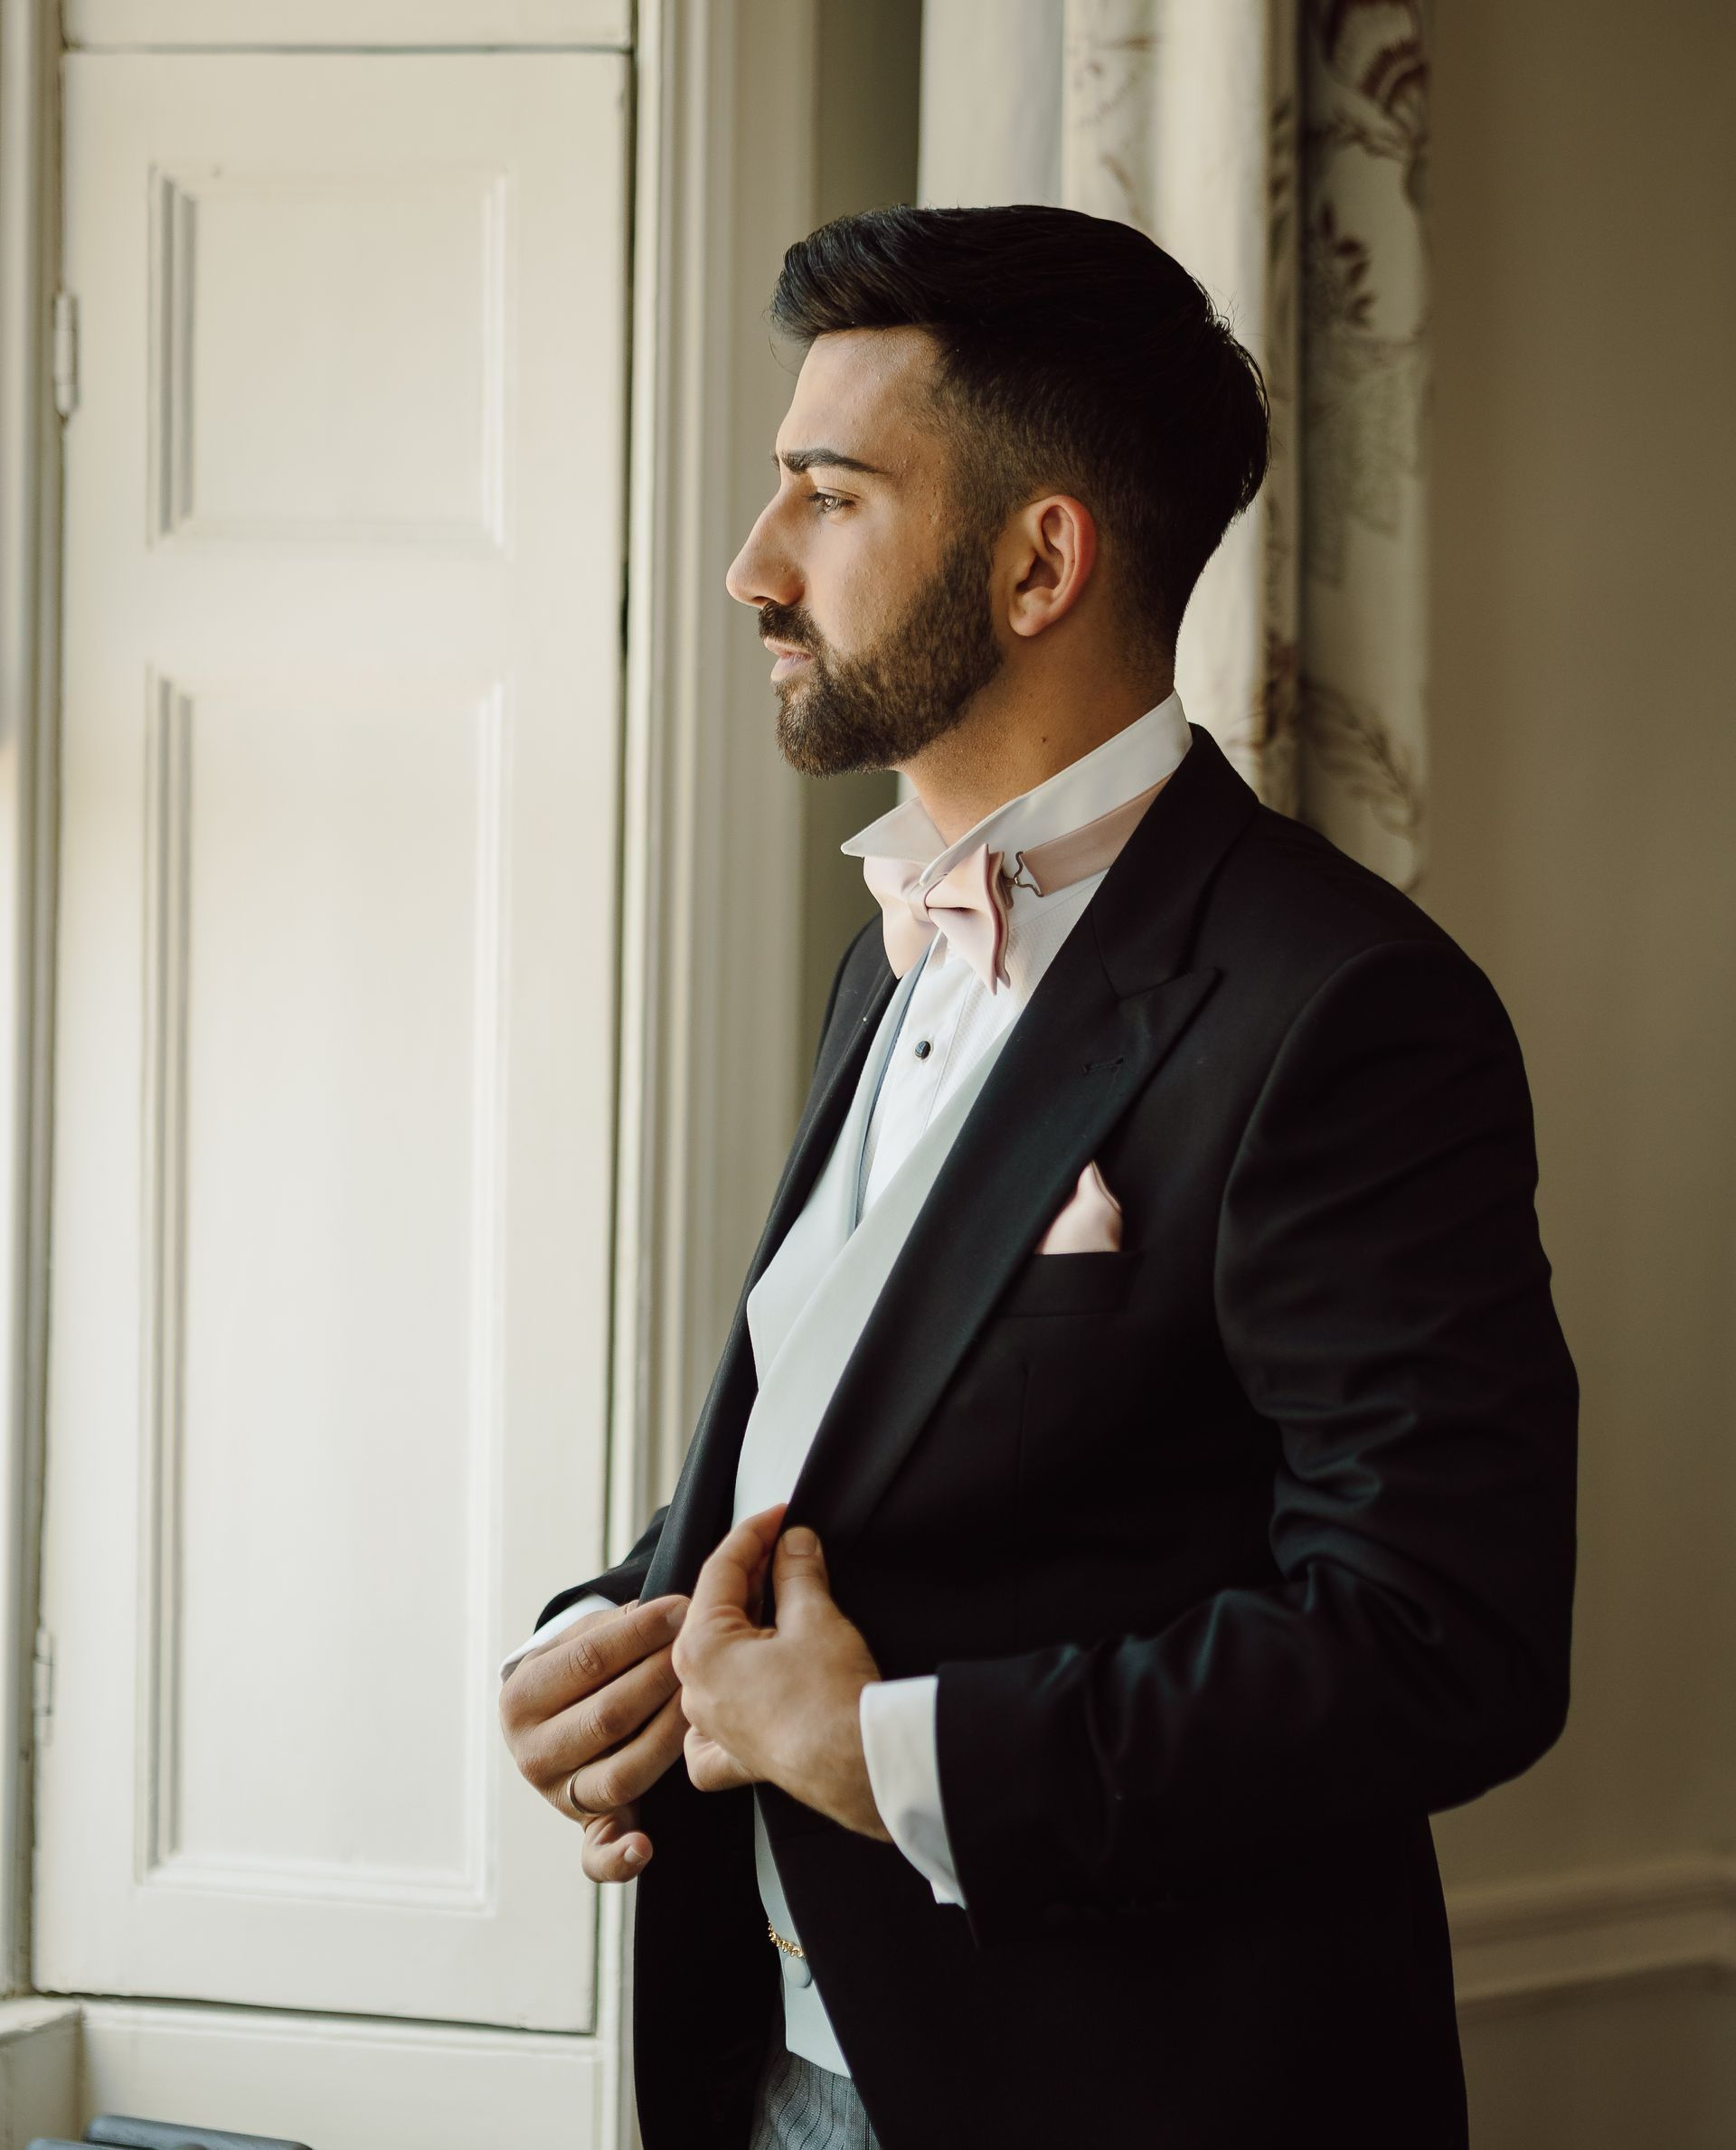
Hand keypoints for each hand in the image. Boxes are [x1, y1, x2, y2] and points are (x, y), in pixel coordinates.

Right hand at [498, 1594, 689, 1881]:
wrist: (558, 1718)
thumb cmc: (581, 1669)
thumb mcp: (579, 1640)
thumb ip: (615, 1626)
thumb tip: (675, 1611)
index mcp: (521, 1699)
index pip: (588, 1660)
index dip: (641, 1633)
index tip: (684, 1608)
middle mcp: (531, 1754)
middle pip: (608, 1716)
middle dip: (662, 1678)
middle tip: (703, 1651)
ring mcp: (559, 1797)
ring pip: (621, 1775)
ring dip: (667, 1737)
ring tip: (703, 1703)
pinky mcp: (586, 1831)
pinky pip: (596, 1856)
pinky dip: (617, 1857)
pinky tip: (643, 1847)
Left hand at [673, 1507, 890, 1840]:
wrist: (861, 1768)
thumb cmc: (833, 1702)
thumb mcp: (815, 1616)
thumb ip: (797, 1571)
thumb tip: (794, 1543)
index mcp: (701, 1650)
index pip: (721, 1570)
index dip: (754, 1533)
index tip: (779, 1516)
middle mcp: (694, 1691)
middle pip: (717, 1611)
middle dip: (753, 1574)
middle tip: (788, 1546)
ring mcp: (712, 1727)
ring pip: (719, 1657)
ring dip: (750, 1622)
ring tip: (787, 1593)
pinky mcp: (737, 1755)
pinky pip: (720, 1719)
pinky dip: (734, 1691)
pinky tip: (755, 1674)